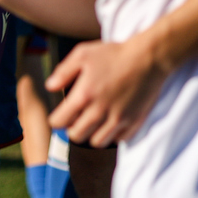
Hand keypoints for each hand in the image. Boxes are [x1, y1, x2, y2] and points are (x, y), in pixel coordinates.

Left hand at [45, 35, 167, 145]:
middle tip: (77, 118)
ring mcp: (118, 119)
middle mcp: (99, 112)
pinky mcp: (134, 122)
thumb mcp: (83, 54)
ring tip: (94, 122)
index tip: (60, 115)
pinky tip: (112, 120)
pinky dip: (113, 134)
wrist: (148, 58)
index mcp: (84, 95)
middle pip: (77, 136)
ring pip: (97, 142)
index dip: (56, 119)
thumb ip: (63, 72)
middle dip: (72, 129)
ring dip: (92, 134)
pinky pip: (118, 139)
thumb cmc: (114, 54)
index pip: (59, 122)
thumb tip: (50, 87)